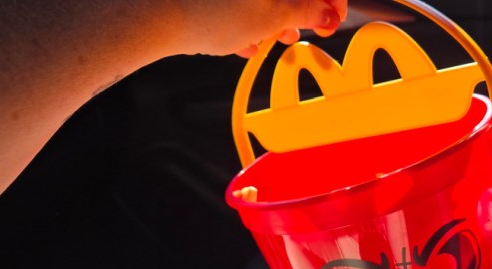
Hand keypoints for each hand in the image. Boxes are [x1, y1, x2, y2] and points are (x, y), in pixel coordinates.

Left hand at [171, 0, 347, 57]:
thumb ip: (305, 12)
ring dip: (273, 16)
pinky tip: (243, 39)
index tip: (333, 20)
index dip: (331, 0)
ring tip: (269, 40)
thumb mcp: (271, 18)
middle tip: (303, 31)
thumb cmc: (213, 13)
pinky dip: (247, 15)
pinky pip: (239, 1)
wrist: (157, 15)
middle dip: (299, 8)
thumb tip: (326, 12)